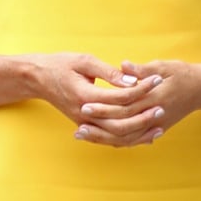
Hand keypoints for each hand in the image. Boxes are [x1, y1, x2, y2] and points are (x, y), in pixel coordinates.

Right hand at [23, 52, 162, 145]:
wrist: (38, 78)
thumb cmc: (61, 65)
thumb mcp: (85, 61)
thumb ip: (108, 72)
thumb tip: (132, 80)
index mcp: (86, 96)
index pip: (120, 97)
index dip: (141, 89)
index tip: (157, 80)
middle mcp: (85, 115)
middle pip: (120, 123)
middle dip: (143, 116)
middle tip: (163, 106)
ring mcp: (85, 123)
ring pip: (115, 136)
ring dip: (138, 133)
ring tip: (159, 125)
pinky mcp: (86, 125)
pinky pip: (108, 138)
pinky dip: (127, 139)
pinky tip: (143, 136)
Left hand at [74, 58, 200, 147]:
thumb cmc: (182, 73)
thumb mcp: (164, 66)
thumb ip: (142, 69)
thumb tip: (122, 65)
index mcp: (155, 97)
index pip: (124, 105)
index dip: (104, 106)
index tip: (85, 103)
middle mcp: (154, 115)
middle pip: (121, 124)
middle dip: (98, 124)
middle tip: (77, 121)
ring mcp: (156, 125)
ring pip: (126, 138)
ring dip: (102, 137)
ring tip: (82, 133)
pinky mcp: (157, 129)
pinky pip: (133, 140)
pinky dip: (116, 141)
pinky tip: (101, 139)